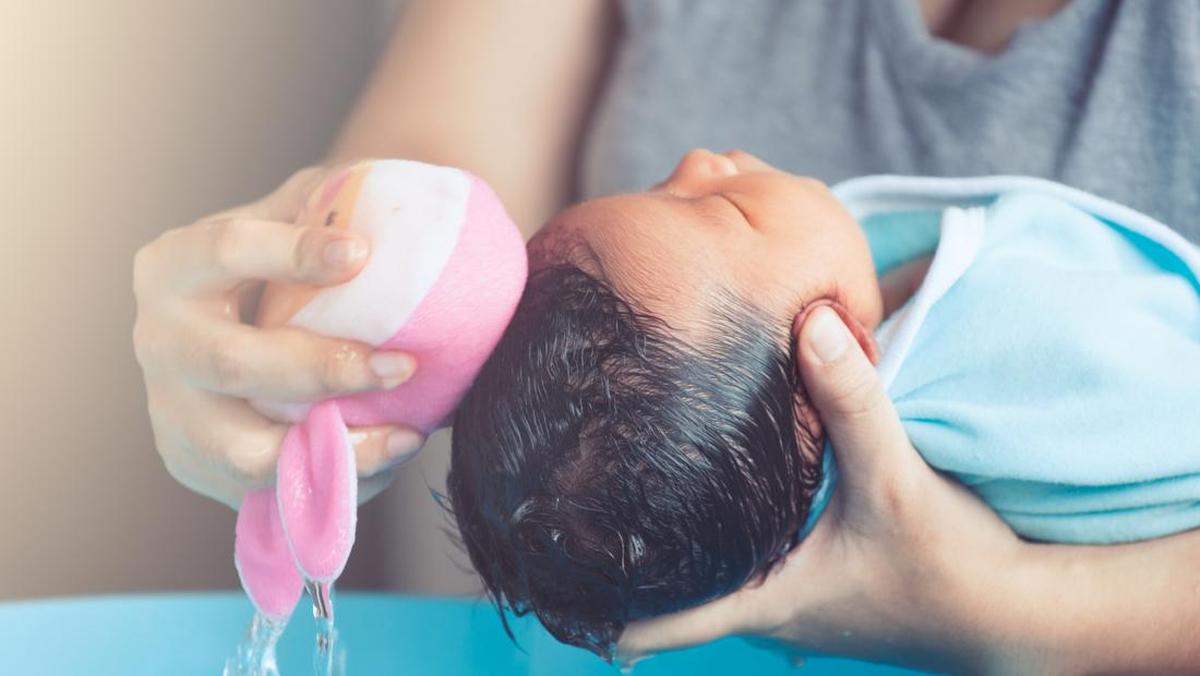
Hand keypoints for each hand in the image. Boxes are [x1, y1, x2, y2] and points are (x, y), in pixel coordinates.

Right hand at [132, 165, 424, 508]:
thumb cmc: (273, 268)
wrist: (234, 329)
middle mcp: (159, 341)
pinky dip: (337, 480)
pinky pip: (269, 490)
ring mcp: (172, 413)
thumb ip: (327, 203)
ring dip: (336, 446)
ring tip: (406, 434)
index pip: (225, 249)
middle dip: (324, 368)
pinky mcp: (198, 466)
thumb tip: (393, 200)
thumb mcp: (285, 222)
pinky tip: (388, 456)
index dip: (291, 251)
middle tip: (401, 365)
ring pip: (245, 450)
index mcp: (173, 267)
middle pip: (232, 362)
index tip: (363, 252)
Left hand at [617, 306, 1026, 671]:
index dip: (606, 609)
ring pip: (716, 578)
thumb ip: (853, 401)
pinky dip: (727, 536)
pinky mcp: (823, 587)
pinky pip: (755, 564)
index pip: (665, 623)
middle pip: (677, 596)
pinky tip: (721, 493)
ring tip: (631, 489)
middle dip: (633, 561)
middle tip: (577, 509)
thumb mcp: (895, 479)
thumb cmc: (954, 566)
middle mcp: (772, 611)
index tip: (554, 581)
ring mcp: (797, 605)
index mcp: (767, 602)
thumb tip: (811, 320)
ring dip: (681, 545)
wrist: (1020, 613)